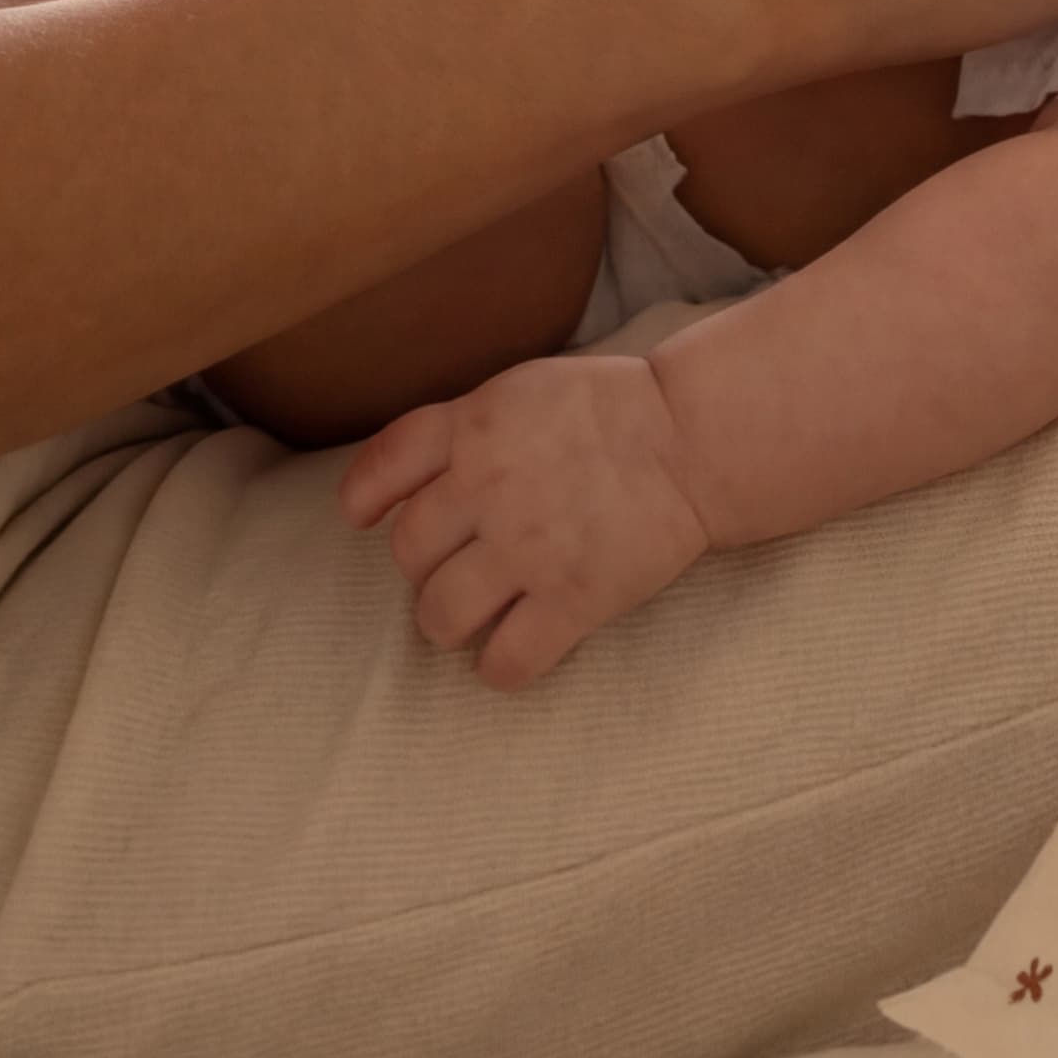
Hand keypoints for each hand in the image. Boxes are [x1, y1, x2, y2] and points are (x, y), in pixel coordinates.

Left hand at [344, 356, 712, 683]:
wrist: (694, 438)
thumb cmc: (614, 408)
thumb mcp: (524, 390)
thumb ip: (467, 427)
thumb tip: (414, 475)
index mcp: (474, 429)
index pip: (382, 469)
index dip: (363, 500)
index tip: (364, 518)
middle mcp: (488, 490)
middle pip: (408, 552)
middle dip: (422, 567)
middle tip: (454, 566)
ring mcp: (528, 550)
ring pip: (440, 616)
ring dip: (446, 623)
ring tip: (471, 617)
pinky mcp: (572, 600)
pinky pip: (506, 661)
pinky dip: (499, 668)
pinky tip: (512, 653)